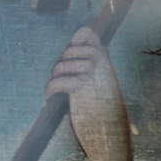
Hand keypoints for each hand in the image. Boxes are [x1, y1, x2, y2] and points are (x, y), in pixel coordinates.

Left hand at [46, 27, 131, 160]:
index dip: (74, 42)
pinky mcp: (81, 86)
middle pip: (66, 53)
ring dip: (54, 80)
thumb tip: (73, 44)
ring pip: (59, 67)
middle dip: (60, 67)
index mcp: (103, 58)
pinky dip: (50, 90)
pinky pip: (56, 82)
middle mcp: (99, 61)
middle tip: (62, 81)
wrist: (110, 127)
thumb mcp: (97, 78)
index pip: (87, 34)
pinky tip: (51, 98)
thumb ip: (86, 61)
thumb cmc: (101, 105)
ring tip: (58, 91)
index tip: (70, 57)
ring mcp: (91, 72)